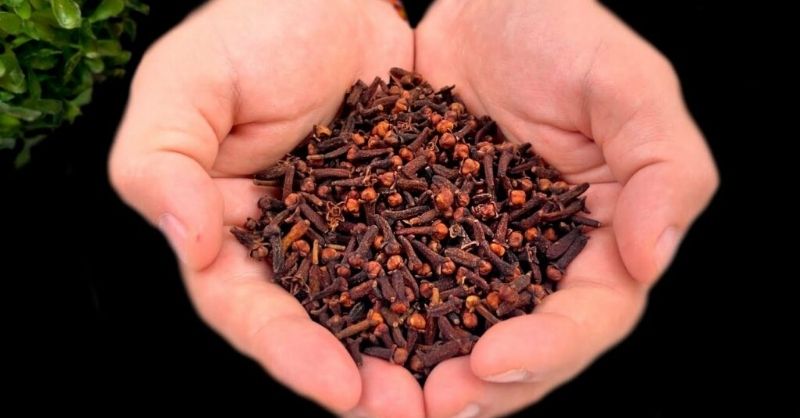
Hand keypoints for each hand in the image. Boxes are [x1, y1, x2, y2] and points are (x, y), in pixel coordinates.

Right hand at [108, 1, 421, 414]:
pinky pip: (435, 259)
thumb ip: (159, 163)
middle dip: (362, 377)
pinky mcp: (410, 210)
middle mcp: (296, 247)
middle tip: (409, 410)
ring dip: (414, 354)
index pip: (251, 311)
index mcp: (231, 233)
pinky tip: (492, 319)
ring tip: (454, 387)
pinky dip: (457, 293)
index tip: (341, 386)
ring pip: (383, 308)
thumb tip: (186, 242)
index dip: (291, 354)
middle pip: (322, 330)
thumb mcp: (183, 84)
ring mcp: (356, 233)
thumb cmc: (249, 27)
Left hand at [415, 1, 717, 415]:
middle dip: (484, 385)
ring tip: (389, 395)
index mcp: (601, 237)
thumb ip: (663, 168)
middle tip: (434, 404)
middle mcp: (541, 260)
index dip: (551, 349)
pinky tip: (352, 337)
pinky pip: (403, 285)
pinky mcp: (422, 234)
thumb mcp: (629, 85)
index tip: (497, 361)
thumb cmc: (563, 32)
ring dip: (429, 373)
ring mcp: (479, 253)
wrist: (484, 3)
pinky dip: (383, 319)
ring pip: (461, 332)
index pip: (590, 314)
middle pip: (524, 345)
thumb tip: (652, 259)